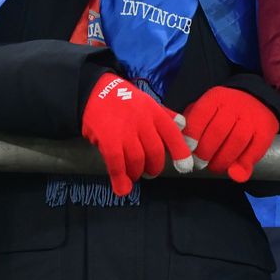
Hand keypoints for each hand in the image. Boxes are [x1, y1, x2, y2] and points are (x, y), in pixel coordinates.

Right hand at [81, 73, 192, 195]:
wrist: (94, 92)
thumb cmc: (124, 99)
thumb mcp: (148, 102)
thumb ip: (166, 115)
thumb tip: (184, 125)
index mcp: (154, 112)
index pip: (172, 134)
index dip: (180, 152)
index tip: (185, 168)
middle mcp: (142, 122)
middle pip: (155, 152)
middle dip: (155, 167)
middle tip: (150, 172)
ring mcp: (125, 132)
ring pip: (137, 161)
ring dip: (137, 173)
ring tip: (135, 174)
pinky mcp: (108, 141)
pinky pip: (117, 164)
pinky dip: (120, 179)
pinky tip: (123, 188)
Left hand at [183, 86, 278, 182]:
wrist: (257, 100)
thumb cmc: (223, 110)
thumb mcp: (206, 110)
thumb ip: (192, 126)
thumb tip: (183, 146)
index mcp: (216, 97)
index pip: (201, 114)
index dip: (193, 134)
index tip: (188, 149)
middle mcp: (235, 105)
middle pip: (218, 130)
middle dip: (205, 151)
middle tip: (199, 163)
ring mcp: (252, 117)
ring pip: (236, 141)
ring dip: (223, 160)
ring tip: (215, 167)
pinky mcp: (266, 130)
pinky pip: (254, 150)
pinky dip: (243, 164)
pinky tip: (233, 170)